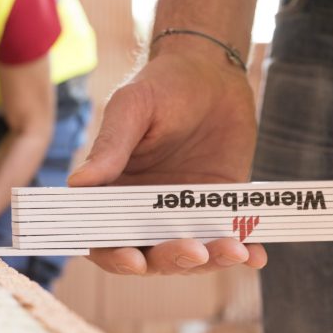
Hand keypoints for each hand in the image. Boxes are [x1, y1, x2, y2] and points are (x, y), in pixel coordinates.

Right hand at [69, 45, 266, 274]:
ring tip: (234, 250)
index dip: (113, 255)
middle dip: (171, 260)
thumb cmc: (163, 84)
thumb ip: (110, 146)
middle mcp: (146, 209)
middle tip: (194, 251)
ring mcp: (185, 211)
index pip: (103, 238)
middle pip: (150, 255)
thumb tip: (76, 184)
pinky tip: (256, 254)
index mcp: (114, 190)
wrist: (214, 72)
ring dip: (210, 260)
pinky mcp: (221, 207)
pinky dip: (243, 253)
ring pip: (192, 254)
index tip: (133, 259)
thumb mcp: (132, 107)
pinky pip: (230, 238)